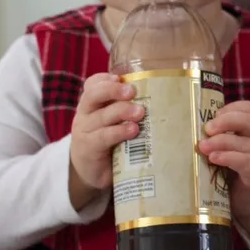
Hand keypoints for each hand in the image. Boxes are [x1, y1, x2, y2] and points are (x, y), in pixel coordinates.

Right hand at [69, 73, 143, 209]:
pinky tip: (132, 130)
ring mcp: (85, 131)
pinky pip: (103, 137)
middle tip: (132, 92)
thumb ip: (129, 108)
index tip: (119, 78)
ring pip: (101, 116)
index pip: (92, 84)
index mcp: (92, 103)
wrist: (91, 172)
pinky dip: (119, 132)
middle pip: (93, 95)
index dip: (105, 79)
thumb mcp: (114, 122)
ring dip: (122, 111)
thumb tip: (164, 96)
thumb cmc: (109, 141)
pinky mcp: (89, 149)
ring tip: (140, 112)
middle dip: (113, 90)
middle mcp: (85, 114)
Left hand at [198, 101, 249, 247]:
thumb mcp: (229, 152)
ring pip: (244, 142)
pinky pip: (245, 161)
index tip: (214, 114)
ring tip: (203, 147)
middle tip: (207, 128)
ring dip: (221, 142)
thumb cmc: (237, 172)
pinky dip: (229, 158)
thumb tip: (185, 131)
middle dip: (226, 121)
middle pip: (248, 120)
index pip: (248, 109)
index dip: (231, 108)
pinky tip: (215, 158)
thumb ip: (217, 141)